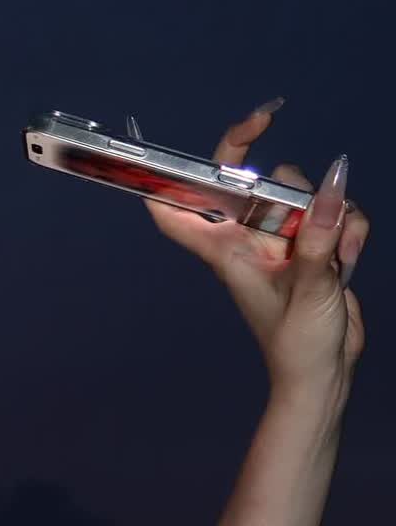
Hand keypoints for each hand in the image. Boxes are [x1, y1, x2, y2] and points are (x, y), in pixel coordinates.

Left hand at [142, 103, 367, 392]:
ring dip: (334, 217)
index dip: (175, 175)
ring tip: (337, 259)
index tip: (191, 151)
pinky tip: (348, 262)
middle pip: (261, 182)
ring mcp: (284, 242)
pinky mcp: (314, 247)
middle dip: (294, 186)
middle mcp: (251, 241)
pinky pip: (335, 214)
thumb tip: (333, 181)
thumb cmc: (298, 345)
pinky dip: (349, 231)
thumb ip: (320, 233)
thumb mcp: (310, 287)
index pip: (179, 209)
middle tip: (311, 199)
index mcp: (228, 251)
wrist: (323, 374)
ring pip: (308, 196)